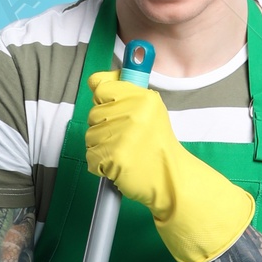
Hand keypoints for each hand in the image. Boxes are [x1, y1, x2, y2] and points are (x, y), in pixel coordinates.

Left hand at [85, 71, 254, 261]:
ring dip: (101, 147)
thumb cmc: (158, 147)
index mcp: (142, 97)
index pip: (100, 85)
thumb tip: (96, 82)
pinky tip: (118, 165)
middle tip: (125, 138)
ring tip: (124, 152)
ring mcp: (121, 134)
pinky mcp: (112, 156)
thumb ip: (125, 96)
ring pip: (90, 136)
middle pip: (93, 113)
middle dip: (104, 127)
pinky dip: (100, 165)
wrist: (171, 179)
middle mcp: (132, 112)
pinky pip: (91, 156)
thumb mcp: (151, 111)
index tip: (111, 106)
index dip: (103, 98)